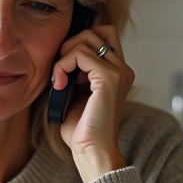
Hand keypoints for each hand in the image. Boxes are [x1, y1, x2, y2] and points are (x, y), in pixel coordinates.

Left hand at [51, 23, 134, 182]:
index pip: (103, 34)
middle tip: (60, 71)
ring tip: (59, 80)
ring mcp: (119, 72)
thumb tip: (60, 51)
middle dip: (71, 44)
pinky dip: (63, 65)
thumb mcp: (75, 92)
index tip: (64, 65)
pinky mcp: (109, 78)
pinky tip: (60, 85)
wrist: (91, 152)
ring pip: (87, 38)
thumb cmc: (81, 129)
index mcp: (117, 71)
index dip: (79, 40)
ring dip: (64, 55)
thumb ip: (74, 70)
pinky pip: (80, 54)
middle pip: (95, 30)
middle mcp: (123, 69)